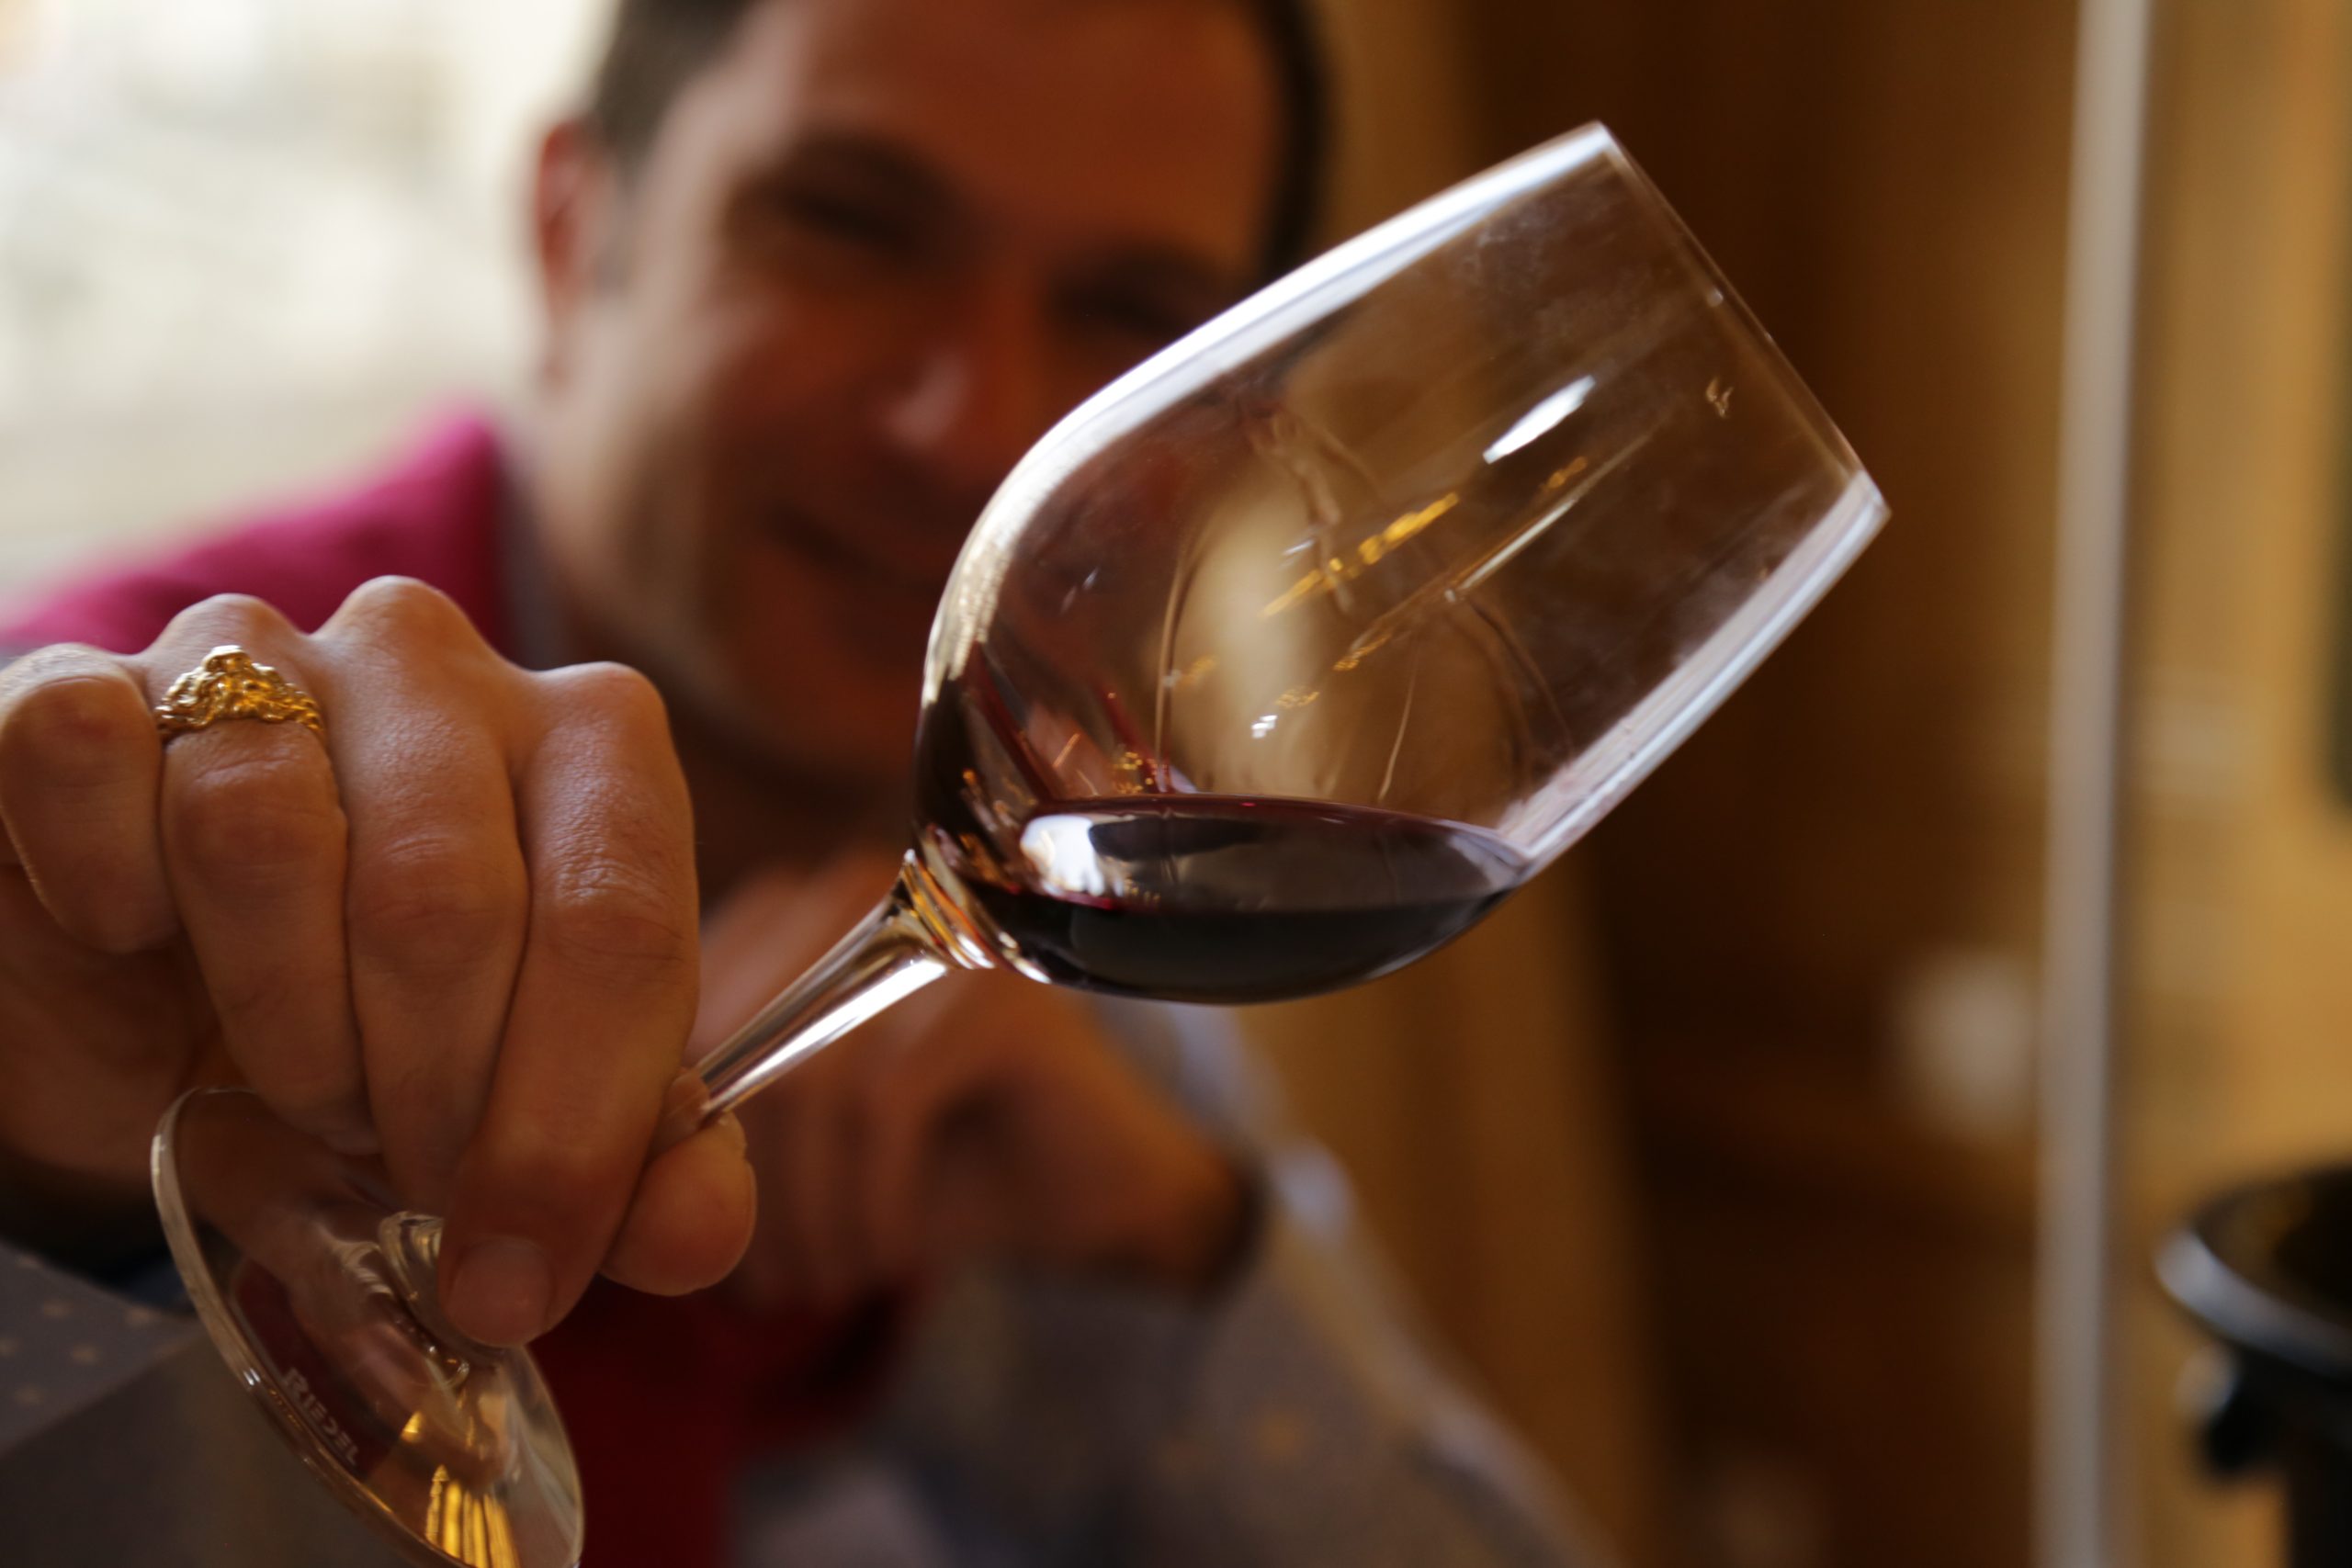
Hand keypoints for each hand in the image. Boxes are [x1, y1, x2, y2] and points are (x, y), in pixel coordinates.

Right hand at [0, 581, 753, 1341]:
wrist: (144, 1007)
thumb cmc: (374, 1039)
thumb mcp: (512, 1124)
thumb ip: (634, 1175)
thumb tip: (696, 1233)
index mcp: (594, 741)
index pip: (621, 921)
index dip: (571, 1129)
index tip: (515, 1277)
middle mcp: (436, 662)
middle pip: (446, 896)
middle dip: (427, 1096)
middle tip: (408, 1176)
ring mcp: (254, 650)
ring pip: (261, 833)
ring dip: (280, 1021)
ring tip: (302, 1078)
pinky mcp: (77, 679)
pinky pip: (91, 760)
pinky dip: (110, 892)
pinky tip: (137, 940)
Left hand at [696, 858, 1246, 1309]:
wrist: (1094, 1189)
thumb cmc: (931, 1165)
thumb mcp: (794, 1145)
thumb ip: (702, 1123)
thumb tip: (597, 1171)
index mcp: (785, 913)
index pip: (679, 1014)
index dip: (673, 1139)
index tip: (692, 1237)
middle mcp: (854, 896)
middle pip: (735, 1043)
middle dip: (740, 1189)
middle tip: (765, 1280)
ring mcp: (934, 932)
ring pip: (808, 1081)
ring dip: (807, 1211)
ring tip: (825, 1275)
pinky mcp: (999, 989)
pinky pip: (887, 1105)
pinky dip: (873, 1203)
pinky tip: (885, 1254)